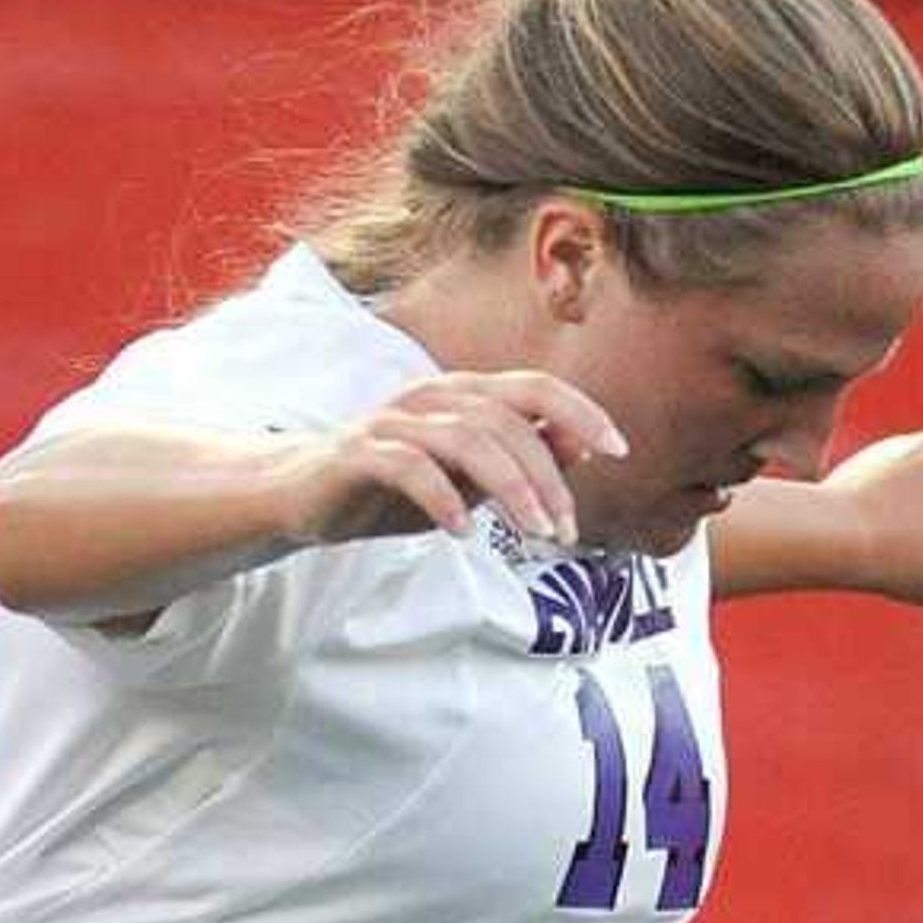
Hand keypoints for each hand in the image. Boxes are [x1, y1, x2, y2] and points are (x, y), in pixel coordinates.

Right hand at [281, 372, 626, 552]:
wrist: (303, 498)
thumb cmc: (391, 490)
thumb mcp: (468, 480)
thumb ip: (521, 460)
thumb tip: (582, 445)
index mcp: (463, 394)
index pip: (536, 388)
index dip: (581, 413)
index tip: (618, 451)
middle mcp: (432, 394)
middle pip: (508, 421)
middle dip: (548, 476)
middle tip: (565, 531)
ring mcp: (394, 421)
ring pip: (468, 440)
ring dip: (510, 489)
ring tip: (532, 534)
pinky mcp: (360, 453)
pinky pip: (411, 468)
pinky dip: (443, 499)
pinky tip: (462, 534)